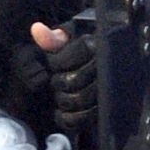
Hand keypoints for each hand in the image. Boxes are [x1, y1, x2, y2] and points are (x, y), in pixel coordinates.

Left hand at [29, 16, 102, 149]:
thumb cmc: (87, 52)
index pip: (65, 59)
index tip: (54, 62)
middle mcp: (106, 66)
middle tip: (58, 80)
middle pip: (72, 81)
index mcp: (95, 46)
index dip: (56, 63)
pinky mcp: (107, 109)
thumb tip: (37, 30)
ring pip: (79, 100)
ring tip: (63, 94)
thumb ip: (54, 38)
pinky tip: (64, 112)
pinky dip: (68, 119)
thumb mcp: (72, 40)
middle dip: (58, 83)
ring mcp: (109, 90)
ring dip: (63, 100)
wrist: (113, 66)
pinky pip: (83, 119)